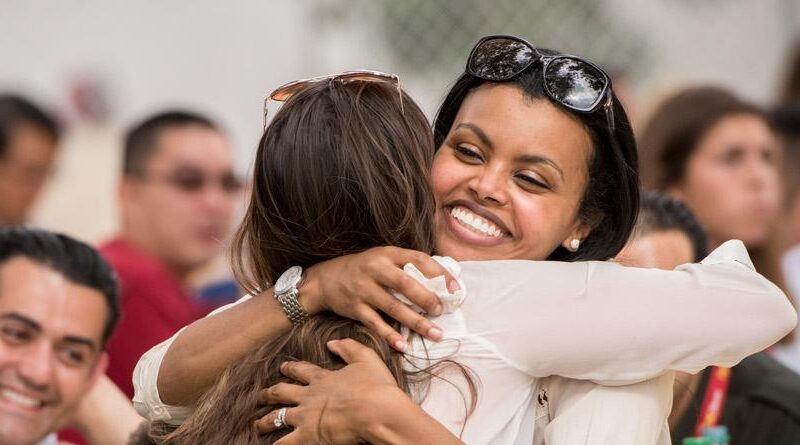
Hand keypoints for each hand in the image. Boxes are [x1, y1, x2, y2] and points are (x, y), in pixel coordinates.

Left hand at [255, 339, 410, 443]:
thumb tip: (331, 343)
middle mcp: (309, 395)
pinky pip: (285, 442)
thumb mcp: (366, 358)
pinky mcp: (307, 435)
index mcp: (323, 378)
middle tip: (261, 395)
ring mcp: (305, 416)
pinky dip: (276, 444)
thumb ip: (348, 348)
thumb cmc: (376, 386)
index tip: (283, 367)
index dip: (291, 368)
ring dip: (265, 421)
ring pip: (277, 417)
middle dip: (270, 393)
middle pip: (282, 392)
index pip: (301, 371)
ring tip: (256, 424)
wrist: (377, 410)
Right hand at [302, 246, 457, 350]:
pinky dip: (390, 336)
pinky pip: (376, 324)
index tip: (455, 288)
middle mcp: (375, 270)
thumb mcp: (383, 257)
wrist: (325, 279)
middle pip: (405, 283)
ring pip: (393, 307)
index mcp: (387, 254)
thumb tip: (443, 281)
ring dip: (416, 322)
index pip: (418, 259)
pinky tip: (404, 346)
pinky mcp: (355, 308)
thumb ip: (407, 266)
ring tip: (435, 333)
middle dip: (427, 298)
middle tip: (441, 310)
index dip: (439, 273)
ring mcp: (364, 290)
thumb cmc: (364, 268)